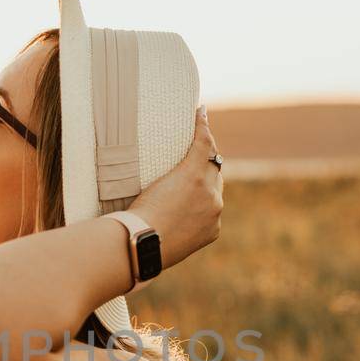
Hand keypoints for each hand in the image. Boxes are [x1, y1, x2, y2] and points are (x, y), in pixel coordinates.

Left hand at [129, 106, 223, 272]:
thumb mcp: (166, 245)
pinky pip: (203, 145)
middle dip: (207, 167)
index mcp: (212, 228)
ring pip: (211, 161)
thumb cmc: (145, 247)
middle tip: (192, 154)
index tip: (197, 183)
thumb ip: (170, 234)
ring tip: (197, 129)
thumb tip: (154, 234)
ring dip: (205, 146)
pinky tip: (200, 112)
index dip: (205, 188)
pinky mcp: (195, 174)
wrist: (143, 244)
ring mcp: (209, 190)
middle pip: (215, 178)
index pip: (212, 200)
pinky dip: (202, 127)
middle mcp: (216, 207)